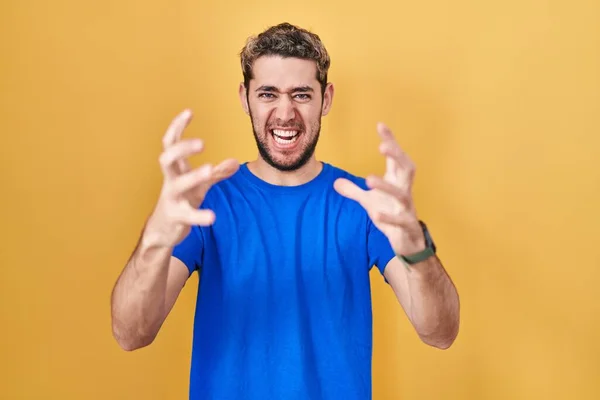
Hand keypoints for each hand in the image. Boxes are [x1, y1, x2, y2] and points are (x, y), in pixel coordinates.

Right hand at [146, 109, 238, 247]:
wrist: (163, 230)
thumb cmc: (182, 200)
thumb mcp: (200, 185)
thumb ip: (217, 173)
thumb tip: (236, 163)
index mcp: (175, 169)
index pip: (170, 142)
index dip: (177, 126)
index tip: (189, 111)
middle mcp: (170, 180)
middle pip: (167, 158)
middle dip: (182, 149)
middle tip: (202, 143)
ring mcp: (171, 198)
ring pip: (177, 184)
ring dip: (192, 176)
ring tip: (209, 169)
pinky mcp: (176, 217)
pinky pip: (188, 215)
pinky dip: (200, 215)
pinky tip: (212, 216)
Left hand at [333, 122, 424, 255]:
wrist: (408, 243)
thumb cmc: (391, 216)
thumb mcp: (369, 202)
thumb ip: (353, 191)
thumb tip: (335, 182)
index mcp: (397, 182)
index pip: (396, 157)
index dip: (390, 141)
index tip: (380, 125)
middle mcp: (405, 191)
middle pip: (407, 168)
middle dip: (398, 156)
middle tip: (383, 146)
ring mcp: (408, 209)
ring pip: (402, 194)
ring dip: (386, 186)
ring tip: (369, 179)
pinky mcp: (407, 226)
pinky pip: (400, 220)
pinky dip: (389, 218)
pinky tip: (376, 215)